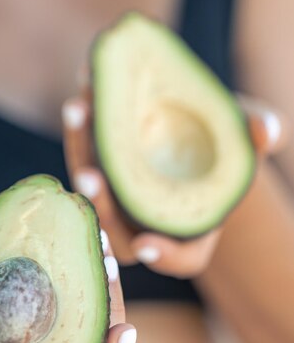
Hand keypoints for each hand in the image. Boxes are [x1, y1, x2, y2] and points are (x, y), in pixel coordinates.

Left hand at [62, 92, 287, 277]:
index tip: (147, 246)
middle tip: (90, 177)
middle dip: (101, 203)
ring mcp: (116, 193)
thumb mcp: (243, 146)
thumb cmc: (225, 150)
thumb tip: (263, 131)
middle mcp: (142, 222)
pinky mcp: (99, 161)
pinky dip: (83, 119)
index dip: (164, 256)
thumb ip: (253, 142)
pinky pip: (85, 146)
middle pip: (114, 227)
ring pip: (89, 182)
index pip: (178, 259)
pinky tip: (86, 84)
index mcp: (185, 233)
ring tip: (79, 108)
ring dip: (80, 147)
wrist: (197, 135)